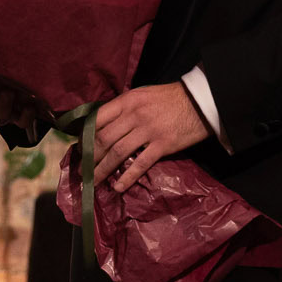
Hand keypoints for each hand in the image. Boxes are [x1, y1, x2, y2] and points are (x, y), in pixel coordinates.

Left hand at [92, 82, 208, 191]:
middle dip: (90, 156)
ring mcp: (148, 131)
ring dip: (102, 169)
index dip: (86, 135)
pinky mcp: (163, 145)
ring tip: (93, 180)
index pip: (97, 119)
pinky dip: (127, 177)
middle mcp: (134, 115)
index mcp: (127, 101)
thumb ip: (124, 108)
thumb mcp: (142, 95)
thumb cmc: (170, 98)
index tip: (80, 147)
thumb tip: (105, 124)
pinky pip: (140, 163)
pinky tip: (118, 187)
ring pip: (117, 152)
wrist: (201, 101)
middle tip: (83, 168)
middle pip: (104, 138)